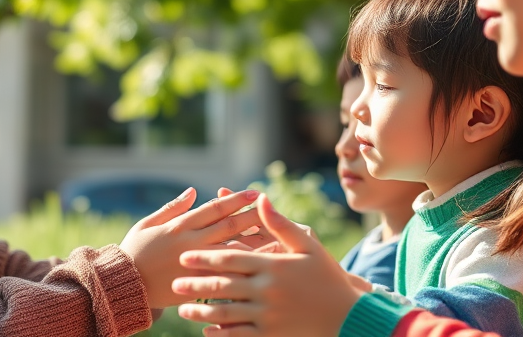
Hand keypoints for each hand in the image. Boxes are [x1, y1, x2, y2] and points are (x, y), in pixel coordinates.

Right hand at [120, 187, 263, 308]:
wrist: (124, 285)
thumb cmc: (134, 251)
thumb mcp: (148, 223)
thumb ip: (173, 208)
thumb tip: (194, 191)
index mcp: (180, 226)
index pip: (214, 209)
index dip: (235, 200)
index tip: (254, 193)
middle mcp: (191, 242)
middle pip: (229, 227)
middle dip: (252, 217)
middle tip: (272, 208)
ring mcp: (195, 263)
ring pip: (231, 251)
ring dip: (254, 243)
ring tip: (276, 238)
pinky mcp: (196, 283)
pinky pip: (224, 276)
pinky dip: (243, 271)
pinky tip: (260, 269)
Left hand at [172, 195, 364, 336]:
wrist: (348, 316)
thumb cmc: (327, 277)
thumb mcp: (308, 245)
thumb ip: (280, 224)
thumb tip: (261, 199)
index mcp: (273, 266)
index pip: (231, 259)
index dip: (205, 257)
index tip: (184, 256)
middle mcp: (268, 290)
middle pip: (222, 286)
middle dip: (195, 284)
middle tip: (174, 283)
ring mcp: (268, 315)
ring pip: (226, 313)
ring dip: (201, 311)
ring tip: (182, 309)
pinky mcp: (272, 335)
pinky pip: (239, 335)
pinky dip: (220, 333)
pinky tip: (207, 330)